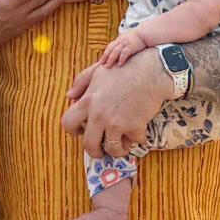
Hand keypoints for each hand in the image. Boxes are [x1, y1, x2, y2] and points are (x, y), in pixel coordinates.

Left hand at [59, 50, 173, 157]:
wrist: (151, 70)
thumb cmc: (125, 68)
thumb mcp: (98, 71)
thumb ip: (81, 82)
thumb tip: (69, 95)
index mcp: (88, 100)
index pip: (68, 123)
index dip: (73, 130)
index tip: (81, 131)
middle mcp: (99, 114)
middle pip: (88, 145)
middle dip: (95, 151)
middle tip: (101, 150)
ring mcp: (116, 123)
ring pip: (112, 149)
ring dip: (118, 149)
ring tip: (122, 144)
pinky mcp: (133, 127)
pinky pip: (133, 142)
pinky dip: (137, 138)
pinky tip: (139, 129)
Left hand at [95, 31, 141, 69]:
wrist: (145, 33)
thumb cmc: (138, 38)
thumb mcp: (128, 39)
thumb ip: (123, 44)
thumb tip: (120, 53)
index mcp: (119, 40)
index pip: (110, 46)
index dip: (105, 53)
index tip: (101, 60)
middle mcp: (120, 41)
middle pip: (110, 49)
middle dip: (105, 57)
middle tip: (101, 64)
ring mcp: (125, 43)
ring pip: (115, 52)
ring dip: (110, 59)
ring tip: (107, 66)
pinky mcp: (131, 46)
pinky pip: (124, 53)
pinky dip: (121, 59)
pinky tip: (119, 64)